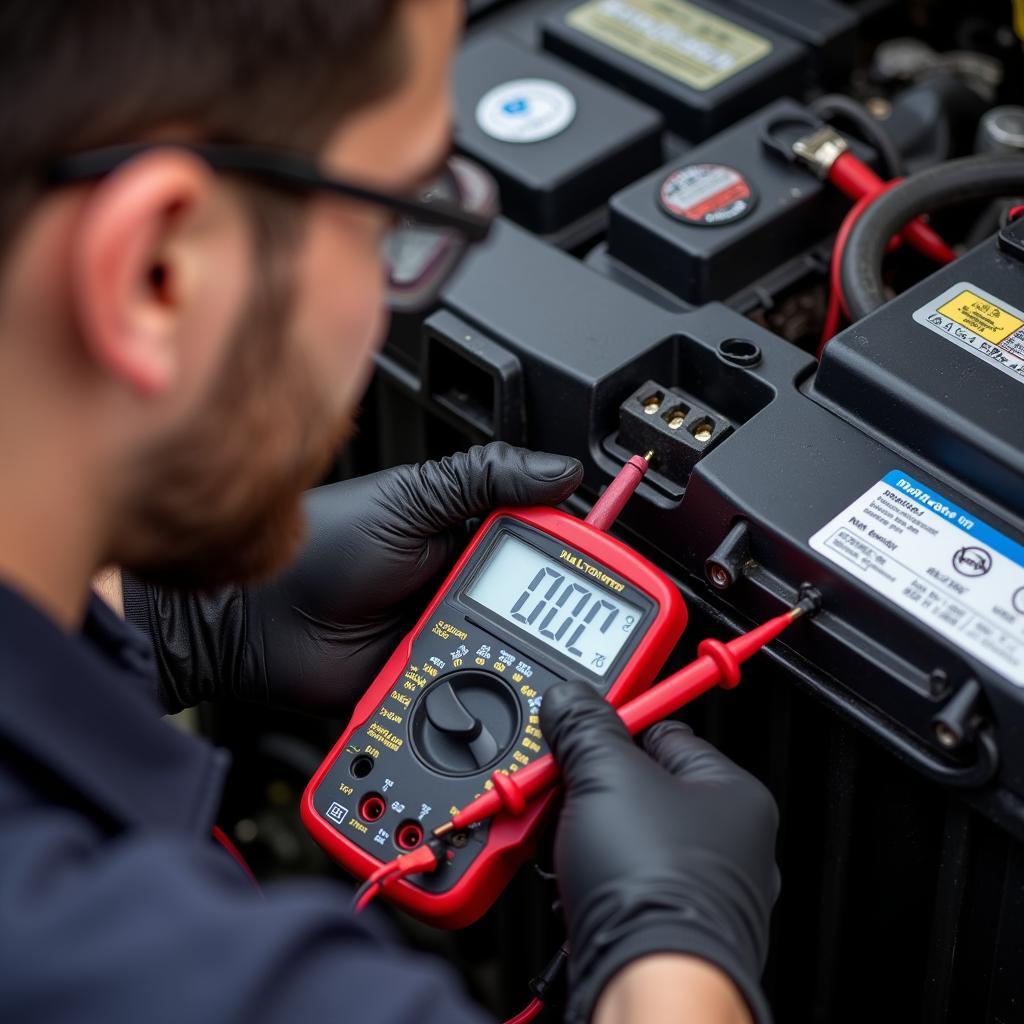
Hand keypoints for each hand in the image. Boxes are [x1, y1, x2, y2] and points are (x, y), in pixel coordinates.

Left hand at [130, 443, 581, 714]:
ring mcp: (453, 641)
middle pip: (544, 613)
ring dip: (526, 669)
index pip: (550, 548)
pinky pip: (478, 702)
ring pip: (518, 662)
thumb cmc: (321, 548)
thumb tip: (562, 469)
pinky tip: (497, 703)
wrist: (256, 624)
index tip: (610, 576)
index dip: (582, 563)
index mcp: (472, 536)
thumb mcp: (410, 499)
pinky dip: (491, 707)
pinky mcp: (435, 689)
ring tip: (524, 668)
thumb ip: (484, 478)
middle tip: (575, 639)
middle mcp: (469, 590)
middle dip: (560, 628)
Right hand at [539, 681, 778, 1023]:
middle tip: (558, 785)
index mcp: (732, 796)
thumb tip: (572, 699)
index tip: (578, 724)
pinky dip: (590, 879)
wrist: (646, 983)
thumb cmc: (654, 884)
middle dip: (590, 788)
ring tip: (559, 838)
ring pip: (627, 841)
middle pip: (642, 789)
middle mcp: (728, 846)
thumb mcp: (606, 775)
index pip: (666, 733)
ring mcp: (699, 894)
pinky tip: (569, 881)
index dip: (614, 725)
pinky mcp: (668, 932)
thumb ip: (586, 727)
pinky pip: (622, 886)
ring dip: (584, 836)